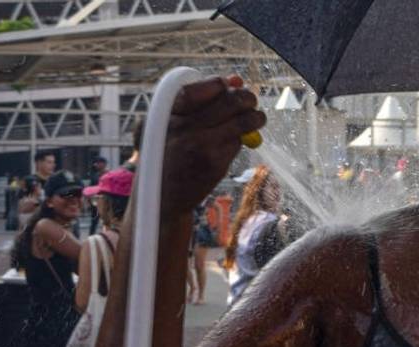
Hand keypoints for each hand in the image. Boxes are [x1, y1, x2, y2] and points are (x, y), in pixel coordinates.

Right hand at [160, 75, 265, 213]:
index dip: (218, 84)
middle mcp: (183, 129)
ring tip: (256, 117)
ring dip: (255, 117)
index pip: (197, 90)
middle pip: (228, 102)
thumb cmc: (167, 152)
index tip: (228, 84)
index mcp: (167, 114)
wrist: (161, 196)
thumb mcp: (168, 123)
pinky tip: (235, 140)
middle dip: (246, 97)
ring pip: (242, 122)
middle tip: (250, 99)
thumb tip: (234, 78)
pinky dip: (241, 138)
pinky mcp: (215, 164)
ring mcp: (200, 146)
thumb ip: (198, 100)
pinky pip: (238, 142)